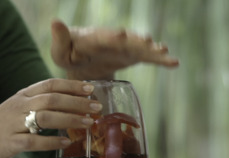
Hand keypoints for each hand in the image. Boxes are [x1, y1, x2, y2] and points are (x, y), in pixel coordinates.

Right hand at [0, 78, 100, 157]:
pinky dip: (52, 142)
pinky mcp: (11, 143)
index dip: (72, 85)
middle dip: (78, 102)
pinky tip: (65, 143)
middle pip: (52, 99)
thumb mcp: (15, 109)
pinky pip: (34, 141)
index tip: (90, 88)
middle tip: (96, 107)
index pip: (50, 84)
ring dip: (70, 120)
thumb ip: (37, 104)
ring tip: (88, 124)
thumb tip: (66, 104)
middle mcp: (18, 106)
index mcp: (21, 96)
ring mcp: (14, 124)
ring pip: (46, 118)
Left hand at [50, 19, 178, 79]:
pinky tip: (173, 63)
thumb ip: (60, 39)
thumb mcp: (60, 51)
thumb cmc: (68, 55)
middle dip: (137, 41)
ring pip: (141, 48)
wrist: (82, 64)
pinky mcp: (134, 56)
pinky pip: (148, 58)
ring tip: (165, 52)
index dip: (111, 36)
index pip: (103, 37)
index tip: (120, 34)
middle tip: (148, 41)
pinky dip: (160, 60)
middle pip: (127, 40)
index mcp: (94, 38)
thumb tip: (54, 22)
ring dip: (152, 50)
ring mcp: (125, 47)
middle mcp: (113, 39)